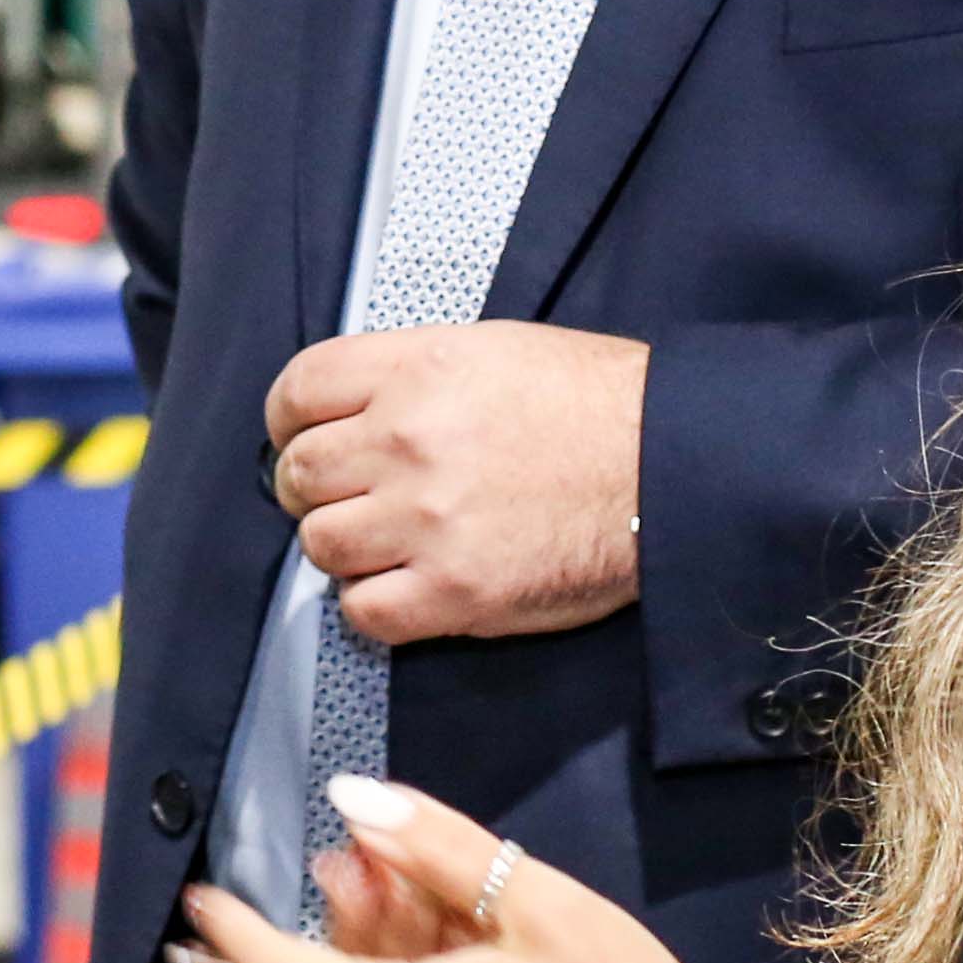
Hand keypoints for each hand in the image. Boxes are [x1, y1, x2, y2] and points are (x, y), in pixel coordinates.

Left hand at [264, 322, 648, 642]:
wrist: (672, 462)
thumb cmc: (595, 403)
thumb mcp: (491, 350)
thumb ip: (408, 376)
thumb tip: (348, 413)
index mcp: (415, 369)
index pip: (297, 391)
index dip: (290, 421)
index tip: (304, 438)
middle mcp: (408, 440)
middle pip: (298, 474)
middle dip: (313, 488)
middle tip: (352, 497)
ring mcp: (427, 520)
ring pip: (320, 545)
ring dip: (344, 547)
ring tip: (386, 542)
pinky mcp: (456, 591)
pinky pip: (364, 612)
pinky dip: (373, 603)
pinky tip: (406, 584)